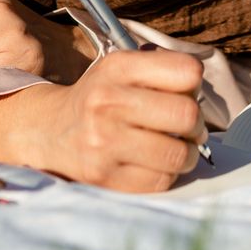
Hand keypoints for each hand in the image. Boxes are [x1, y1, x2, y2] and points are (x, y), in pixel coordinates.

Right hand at [0, 48, 207, 192]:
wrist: (50, 131)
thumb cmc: (99, 99)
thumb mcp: (121, 69)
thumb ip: (161, 69)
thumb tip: (200, 92)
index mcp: (118, 68)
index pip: (187, 72)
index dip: (194, 85)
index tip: (185, 94)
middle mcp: (108, 102)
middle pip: (187, 114)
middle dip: (196, 125)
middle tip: (187, 128)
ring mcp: (104, 143)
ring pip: (178, 153)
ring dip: (186, 154)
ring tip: (175, 148)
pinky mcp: (105, 177)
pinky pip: (161, 181)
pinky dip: (166, 174)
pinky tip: (154, 164)